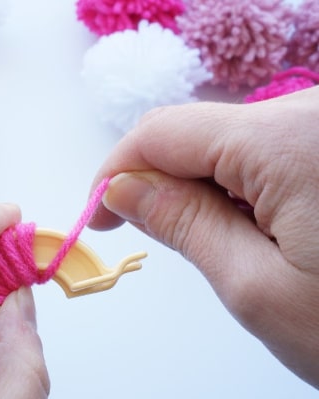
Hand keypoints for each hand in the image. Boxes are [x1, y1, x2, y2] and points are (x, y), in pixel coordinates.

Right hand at [89, 87, 318, 387]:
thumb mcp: (256, 287)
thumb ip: (180, 224)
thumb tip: (122, 190)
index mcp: (289, 141)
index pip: (162, 132)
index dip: (116, 170)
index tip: (102, 213)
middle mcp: (314, 112)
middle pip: (197, 132)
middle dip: (162, 182)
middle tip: (158, 237)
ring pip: (231, 141)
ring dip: (206, 188)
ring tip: (232, 247)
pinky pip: (269, 148)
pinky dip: (244, 186)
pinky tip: (266, 229)